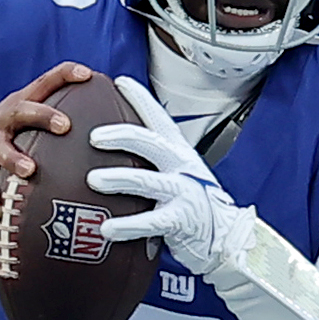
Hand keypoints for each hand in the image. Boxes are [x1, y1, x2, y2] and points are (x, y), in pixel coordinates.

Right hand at [0, 63, 95, 215]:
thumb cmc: (10, 137)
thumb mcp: (29, 120)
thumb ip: (60, 115)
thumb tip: (112, 116)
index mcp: (21, 104)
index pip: (44, 82)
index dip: (64, 75)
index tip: (86, 75)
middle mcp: (3, 121)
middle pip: (21, 111)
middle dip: (43, 116)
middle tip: (64, 125)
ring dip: (14, 158)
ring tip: (29, 170)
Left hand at [85, 76, 253, 272]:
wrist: (225, 238)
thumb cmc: (192, 206)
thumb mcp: (176, 175)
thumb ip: (151, 163)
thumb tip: (112, 150)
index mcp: (178, 153)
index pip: (159, 119)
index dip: (141, 99)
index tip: (120, 81)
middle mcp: (182, 167)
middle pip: (150, 143)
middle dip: (122, 135)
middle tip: (94, 136)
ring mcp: (183, 192)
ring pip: (147, 181)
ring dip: (119, 179)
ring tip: (93, 180)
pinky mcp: (182, 220)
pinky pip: (151, 222)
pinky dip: (126, 226)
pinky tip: (106, 229)